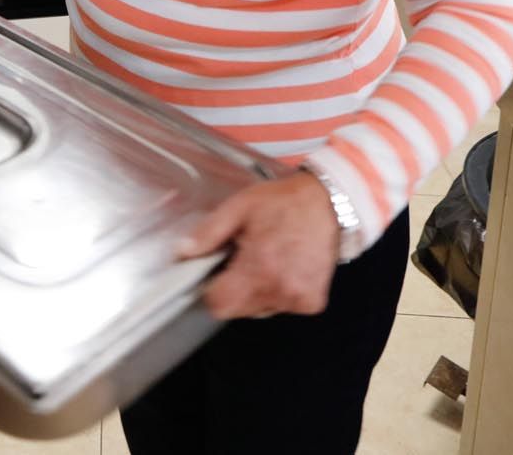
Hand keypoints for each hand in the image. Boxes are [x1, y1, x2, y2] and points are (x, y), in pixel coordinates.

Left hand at [178, 171, 340, 319]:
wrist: (330, 204)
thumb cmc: (283, 203)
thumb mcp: (239, 207)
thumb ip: (209, 233)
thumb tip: (183, 252)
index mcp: (258, 267)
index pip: (219, 304)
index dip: (212, 290)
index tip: (218, 273)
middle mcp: (279, 289)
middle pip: (238, 309)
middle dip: (235, 288)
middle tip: (247, 258)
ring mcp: (297, 299)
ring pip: (260, 309)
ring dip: (258, 291)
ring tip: (270, 259)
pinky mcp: (312, 302)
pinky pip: (283, 306)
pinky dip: (280, 291)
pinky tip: (287, 267)